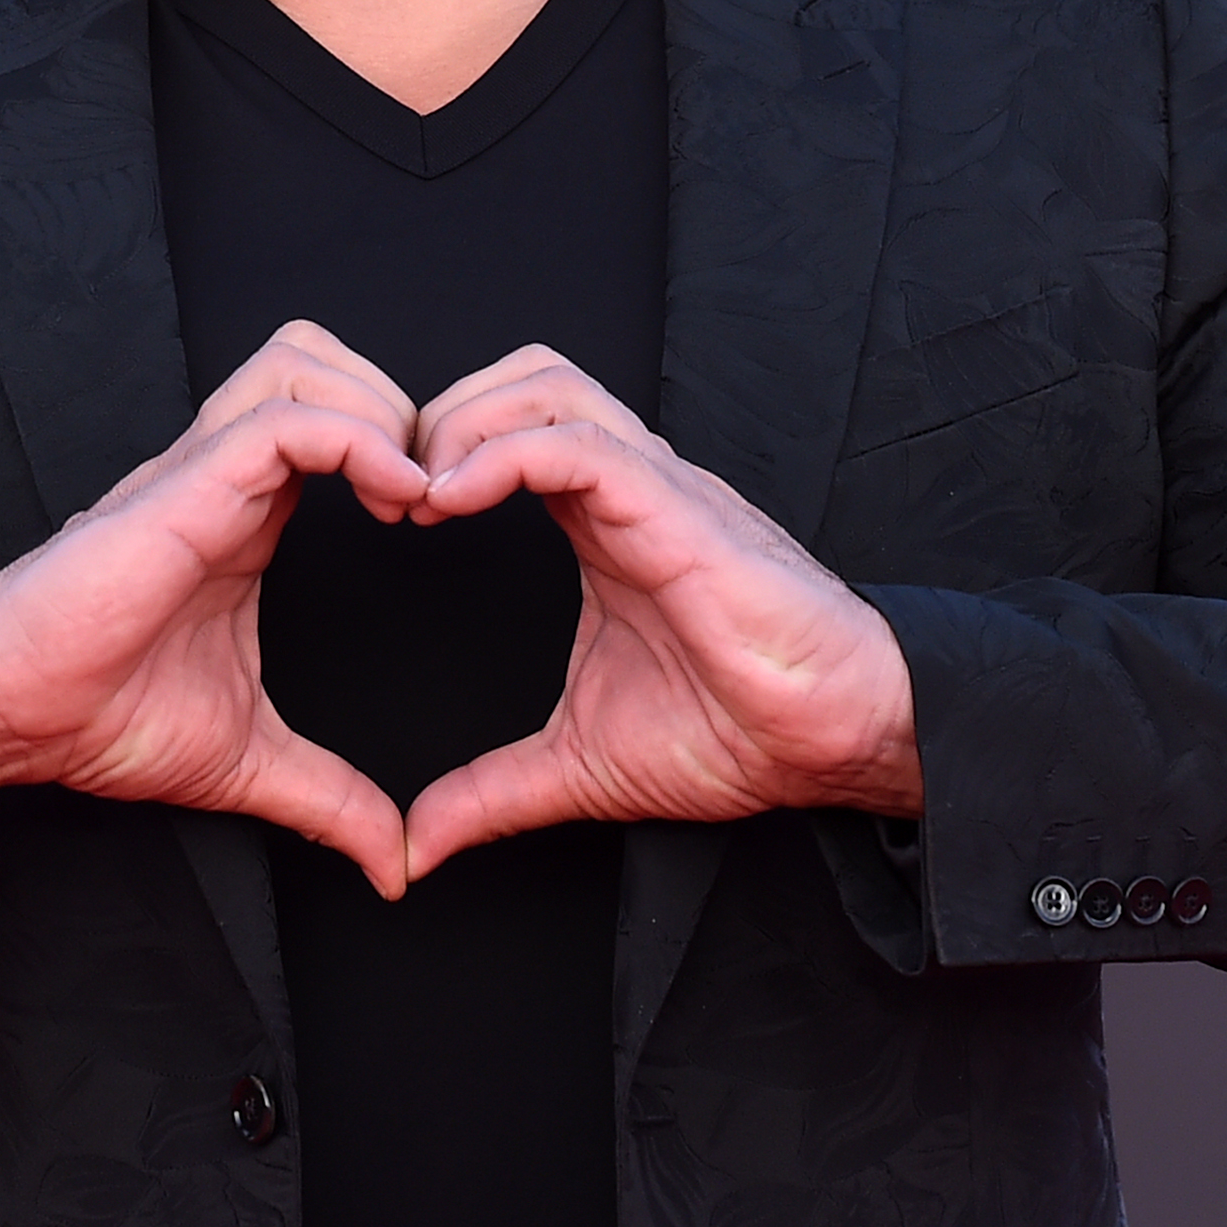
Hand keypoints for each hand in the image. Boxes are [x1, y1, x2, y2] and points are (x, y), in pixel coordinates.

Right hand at [0, 321, 423, 897]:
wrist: (12, 713)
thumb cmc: (100, 717)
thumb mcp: (250, 761)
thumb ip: (330, 800)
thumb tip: (393, 868)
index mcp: (245, 514)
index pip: (333, 419)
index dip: (400, 449)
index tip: (438, 524)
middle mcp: (226, 474)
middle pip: (323, 360)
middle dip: (399, 405)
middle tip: (432, 493)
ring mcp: (203, 470)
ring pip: (305, 361)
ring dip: (379, 409)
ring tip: (411, 492)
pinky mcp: (187, 484)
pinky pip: (288, 418)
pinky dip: (357, 440)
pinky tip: (393, 501)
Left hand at [399, 346, 921, 881]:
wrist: (837, 739)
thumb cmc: (739, 733)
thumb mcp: (580, 768)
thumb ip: (494, 793)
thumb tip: (422, 847)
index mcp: (603, 524)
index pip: (510, 430)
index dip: (438, 452)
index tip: (389, 516)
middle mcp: (627, 489)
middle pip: (523, 378)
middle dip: (441, 413)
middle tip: (391, 490)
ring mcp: (656, 489)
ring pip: (549, 386)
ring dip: (466, 421)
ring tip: (421, 492)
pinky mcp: (679, 510)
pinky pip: (583, 444)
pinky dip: (504, 453)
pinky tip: (453, 499)